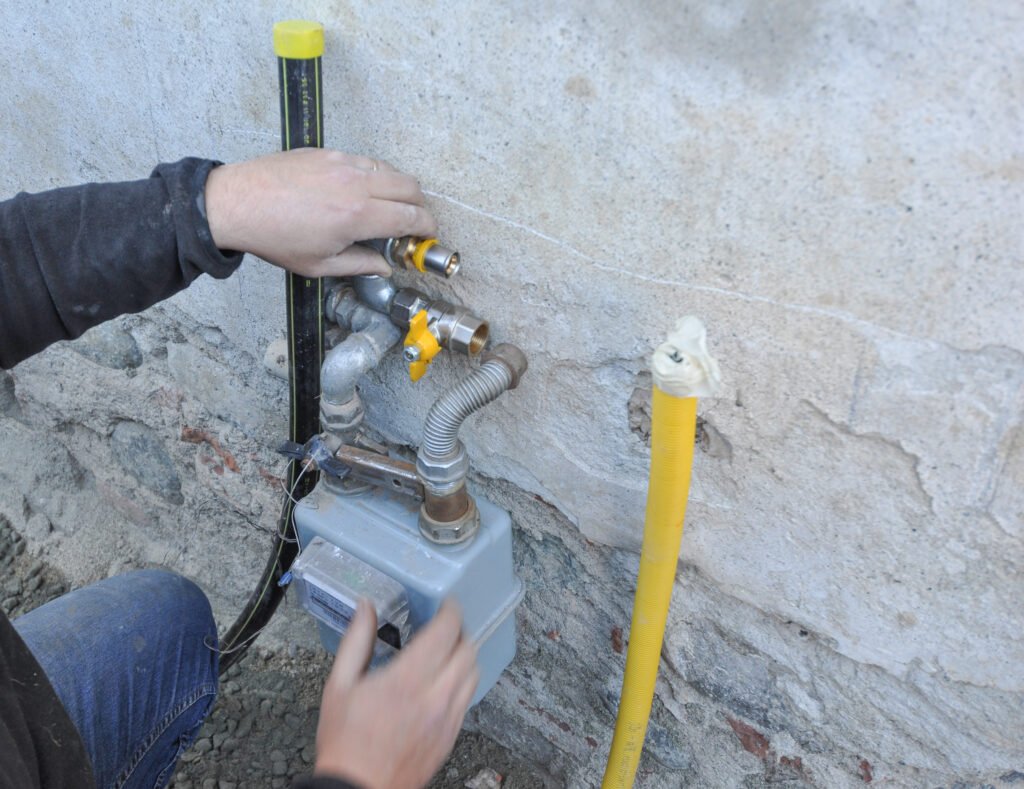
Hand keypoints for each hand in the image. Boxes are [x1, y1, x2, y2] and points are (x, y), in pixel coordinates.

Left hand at [204, 148, 436, 277]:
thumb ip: (359, 264)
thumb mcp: (319, 264)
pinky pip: (366, 160)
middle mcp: (355, 184)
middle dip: (420, 205)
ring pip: (390, 169)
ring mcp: (342, 163)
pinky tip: (363, 192)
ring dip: (399, 189)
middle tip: (414, 221)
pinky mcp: (328, 152)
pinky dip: (376, 175)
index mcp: (357, 216)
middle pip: (410, 187)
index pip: (410, 217)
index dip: (427, 227)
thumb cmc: (274, 237)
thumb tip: (383, 266)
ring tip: (388, 207)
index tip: (427, 234)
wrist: (237, 204)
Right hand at [314, 600, 478, 788]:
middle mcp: (435, 697)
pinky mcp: (451, 736)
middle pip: (468, 650)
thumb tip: (366, 607)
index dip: (451, 611)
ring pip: (474, 674)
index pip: (446, 633)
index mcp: (407, 680)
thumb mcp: (339, 685)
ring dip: (465, 655)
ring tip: (448, 650)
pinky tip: (445, 681)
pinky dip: (463, 681)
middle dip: (460, 631)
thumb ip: (356, 641)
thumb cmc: (345, 741)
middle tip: (446, 625)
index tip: (447, 604)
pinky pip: (469, 698)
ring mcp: (448, 719)